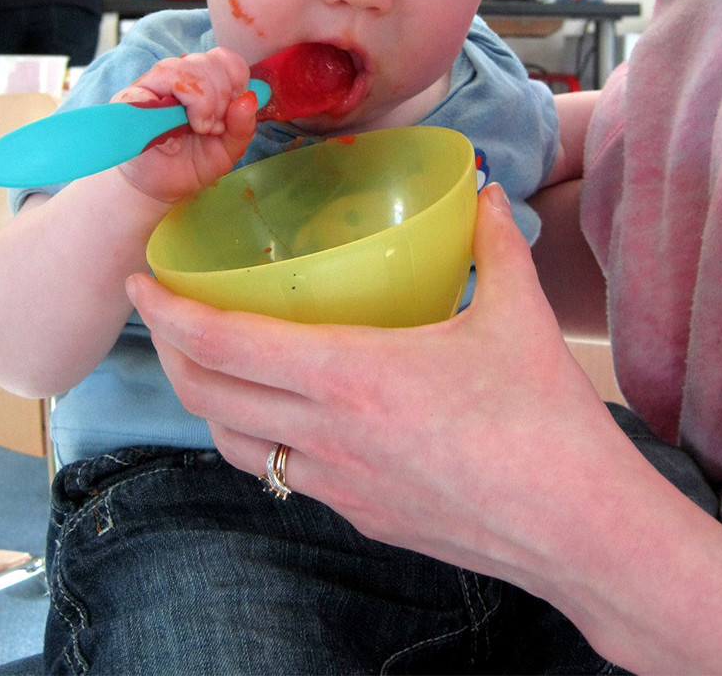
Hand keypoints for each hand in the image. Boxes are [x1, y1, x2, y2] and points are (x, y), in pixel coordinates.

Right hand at [113, 47, 257, 202]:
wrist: (159, 187)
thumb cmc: (193, 162)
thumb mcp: (228, 149)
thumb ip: (242, 126)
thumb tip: (249, 98)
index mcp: (205, 82)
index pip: (222, 58)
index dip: (234, 79)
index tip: (231, 109)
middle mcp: (179, 77)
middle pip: (204, 61)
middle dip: (219, 97)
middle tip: (213, 127)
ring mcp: (152, 86)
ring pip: (176, 70)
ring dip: (197, 101)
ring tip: (198, 128)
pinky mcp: (128, 101)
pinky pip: (143, 92)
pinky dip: (162, 110)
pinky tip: (171, 136)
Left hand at [127, 183, 609, 576]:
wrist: (580, 531)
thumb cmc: (546, 421)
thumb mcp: (518, 314)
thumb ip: (491, 242)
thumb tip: (484, 191)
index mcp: (351, 376)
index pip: (225, 344)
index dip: (169, 313)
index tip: (141, 282)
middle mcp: (328, 436)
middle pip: (207, 397)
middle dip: (170, 353)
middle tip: (167, 316)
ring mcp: (339, 486)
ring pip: (236, 446)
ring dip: (208, 402)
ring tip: (213, 363)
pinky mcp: (362, 517)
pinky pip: (285, 476)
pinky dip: (261, 439)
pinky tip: (291, 415)